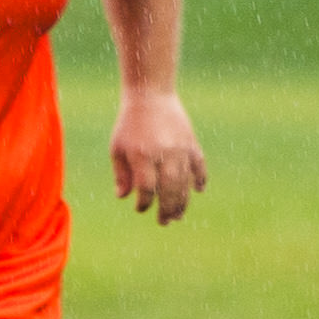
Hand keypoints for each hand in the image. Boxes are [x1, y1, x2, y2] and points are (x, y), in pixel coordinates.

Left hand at [110, 91, 206, 222]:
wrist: (151, 96)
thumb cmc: (129, 124)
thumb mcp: (117, 148)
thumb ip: (122, 174)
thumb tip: (124, 197)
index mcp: (142, 155)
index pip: (146, 187)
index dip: (144, 202)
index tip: (140, 208)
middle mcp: (163, 154)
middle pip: (169, 189)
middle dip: (167, 209)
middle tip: (164, 222)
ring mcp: (180, 148)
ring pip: (185, 182)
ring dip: (183, 201)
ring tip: (178, 215)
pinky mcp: (191, 143)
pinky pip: (199, 165)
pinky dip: (201, 178)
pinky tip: (198, 190)